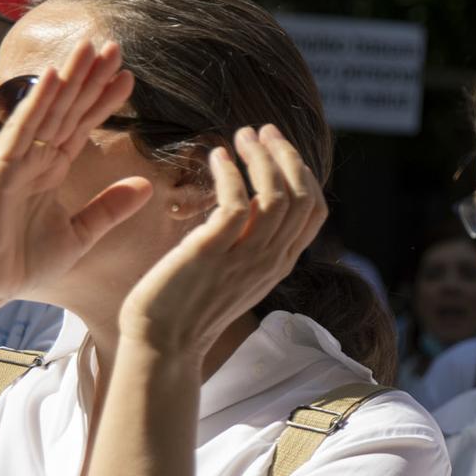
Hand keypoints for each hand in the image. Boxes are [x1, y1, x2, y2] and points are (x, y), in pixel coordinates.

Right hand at [0, 38, 148, 303]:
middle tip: (116, 46)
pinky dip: (37, 103)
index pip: (83, 125)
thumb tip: (147, 184)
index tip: (130, 77)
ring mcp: (17, 160)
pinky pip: (21, 129)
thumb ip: (110, 207)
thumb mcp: (81, 233)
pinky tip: (52, 76)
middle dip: (91, 78)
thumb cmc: (26, 262)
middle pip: (69, 109)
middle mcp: (35, 158)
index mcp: (52, 169)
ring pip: (48, 110)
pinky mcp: (1, 169)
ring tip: (91, 47)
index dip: (105, 101)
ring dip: (69, 78)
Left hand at [117, 126, 325, 357]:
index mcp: (279, 263)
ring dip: (260, 158)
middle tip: (262, 131)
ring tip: (241, 136)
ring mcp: (245, 259)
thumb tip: (246, 208)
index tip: (277, 147)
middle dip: (285, 155)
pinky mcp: (212, 254)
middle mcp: (271, 260)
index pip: (313, 210)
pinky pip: (235, 204)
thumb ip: (248, 245)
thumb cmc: (187, 309)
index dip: (301, 172)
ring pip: (275, 196)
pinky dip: (230, 174)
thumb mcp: (233, 274)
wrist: (163, 345)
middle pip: (301, 197)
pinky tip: (217, 157)